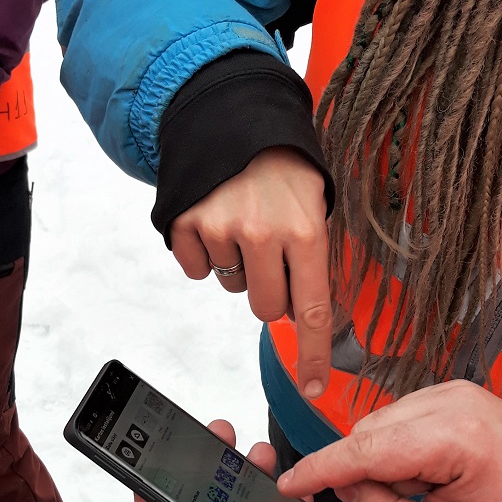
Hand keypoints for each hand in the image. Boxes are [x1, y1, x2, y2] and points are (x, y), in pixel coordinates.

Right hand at [169, 149, 332, 398]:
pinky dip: (204, 255)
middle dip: (271, 293)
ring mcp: (221, 229)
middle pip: (266, 309)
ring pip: (231, 286)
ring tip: (243, 222)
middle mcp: (263, 233)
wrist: (231, 116)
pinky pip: (196, 270)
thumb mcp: (314, 202)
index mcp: (306, 231)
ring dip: (238, 266)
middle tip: (272, 254)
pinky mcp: (186, 224)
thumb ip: (312, 257)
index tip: (314, 385)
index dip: (315, 354)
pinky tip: (215, 223)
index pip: (313, 309)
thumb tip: (305, 315)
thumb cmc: (281, 166)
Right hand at [278, 381, 501, 501]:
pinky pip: (398, 418)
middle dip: (364, 473)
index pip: (365, 450)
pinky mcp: (451, 390)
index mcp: (454, 438)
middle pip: (367, 434)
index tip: (286, 485)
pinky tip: (431, 471)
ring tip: (428, 490)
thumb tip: (347, 490)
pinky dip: (399, 447)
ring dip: (384, 461)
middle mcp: (450, 401)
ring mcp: (451, 389)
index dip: (319, 469)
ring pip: (379, 425)